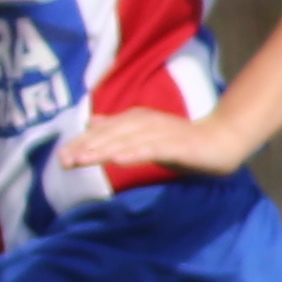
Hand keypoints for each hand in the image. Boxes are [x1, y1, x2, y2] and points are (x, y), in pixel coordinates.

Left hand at [65, 107, 243, 178]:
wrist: (221, 140)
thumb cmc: (180, 141)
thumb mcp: (144, 135)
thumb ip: (119, 129)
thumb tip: (90, 122)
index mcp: (135, 119)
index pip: (102, 132)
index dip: (81, 143)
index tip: (60, 157)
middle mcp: (145, 122)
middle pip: (110, 135)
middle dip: (85, 147)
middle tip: (63, 161)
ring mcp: (161, 133)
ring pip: (126, 141)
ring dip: (103, 150)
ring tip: (82, 160)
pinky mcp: (176, 145)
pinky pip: (152, 150)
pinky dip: (134, 153)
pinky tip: (118, 161)